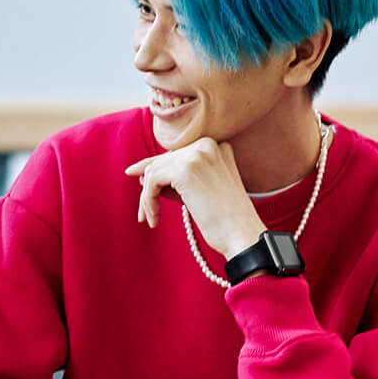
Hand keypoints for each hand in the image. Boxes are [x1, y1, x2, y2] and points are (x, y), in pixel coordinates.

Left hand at [124, 138, 266, 258]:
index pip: (174, 154)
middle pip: (162, 161)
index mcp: (215, 145)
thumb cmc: (224, 219)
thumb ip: (174, 179)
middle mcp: (206, 144)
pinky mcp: (184, 170)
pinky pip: (151, 181)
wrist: (242, 234)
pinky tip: (154, 219)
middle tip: (143, 214)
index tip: (136, 179)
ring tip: (151, 218)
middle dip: (149, 188)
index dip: (154, 168)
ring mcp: (196, 154)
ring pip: (153, 171)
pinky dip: (148, 201)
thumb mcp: (197, 191)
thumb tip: (143, 175)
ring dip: (147, 198)